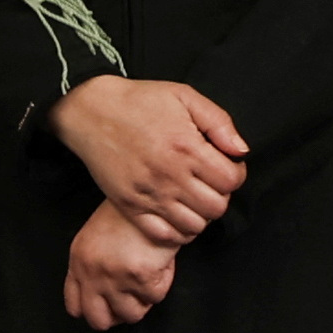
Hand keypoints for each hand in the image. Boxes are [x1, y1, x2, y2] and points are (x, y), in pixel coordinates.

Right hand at [49, 75, 248, 244]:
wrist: (92, 111)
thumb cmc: (139, 101)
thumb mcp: (184, 96)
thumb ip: (219, 122)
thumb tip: (241, 151)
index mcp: (187, 148)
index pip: (232, 180)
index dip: (236, 173)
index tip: (227, 165)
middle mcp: (170, 176)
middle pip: (217, 207)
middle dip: (221, 194)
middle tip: (210, 181)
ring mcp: (149, 195)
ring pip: (194, 226)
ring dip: (200, 214)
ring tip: (194, 196)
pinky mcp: (130, 206)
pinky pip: (164, 235)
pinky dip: (178, 230)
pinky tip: (177, 212)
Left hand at [63, 203, 179, 328]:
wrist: (152, 193)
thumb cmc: (130, 212)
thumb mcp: (98, 237)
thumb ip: (93, 266)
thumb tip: (104, 297)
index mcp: (79, 261)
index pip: (75, 306)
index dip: (94, 310)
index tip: (108, 307)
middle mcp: (91, 271)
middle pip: (98, 320)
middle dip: (118, 316)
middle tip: (132, 300)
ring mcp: (114, 276)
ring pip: (131, 315)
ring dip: (143, 300)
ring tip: (148, 276)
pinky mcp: (139, 276)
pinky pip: (155, 297)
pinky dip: (163, 281)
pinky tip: (160, 261)